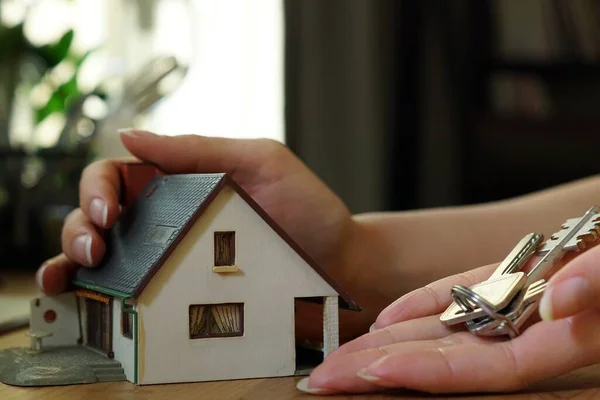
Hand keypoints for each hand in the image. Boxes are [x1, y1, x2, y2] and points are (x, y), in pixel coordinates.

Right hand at [36, 130, 353, 296]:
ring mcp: (173, 257)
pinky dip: (98, 297)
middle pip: (98, 216)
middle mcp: (169, 218)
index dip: (96, 188)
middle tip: (91, 250)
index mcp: (181, 179)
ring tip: (70, 276)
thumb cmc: (308, 209)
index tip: (104, 210)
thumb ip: (199, 148)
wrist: (338, 264)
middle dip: (78, 228)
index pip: (117, 174)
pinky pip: (133, 294)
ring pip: (105, 256)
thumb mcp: (262, 161)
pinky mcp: (183, 292)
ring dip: (72, 262)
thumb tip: (128, 135)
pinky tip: (83, 302)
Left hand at [298, 246, 599, 394]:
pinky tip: (385, 318)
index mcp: (567, 340)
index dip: (426, 373)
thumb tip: (562, 303)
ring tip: (342, 356)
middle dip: (384, 368)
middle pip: (448, 360)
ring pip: (445, 331)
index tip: (371, 372)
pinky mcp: (508, 279)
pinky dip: (423, 303)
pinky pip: (460, 296)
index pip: (485, 369)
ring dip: (391, 341)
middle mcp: (532, 330)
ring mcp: (515, 305)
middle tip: (326, 379)